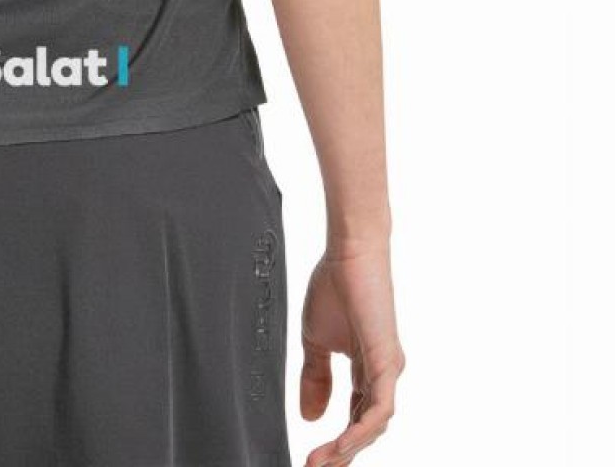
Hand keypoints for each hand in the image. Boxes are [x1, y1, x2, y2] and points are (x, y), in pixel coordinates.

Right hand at [300, 242, 404, 465]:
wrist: (348, 254)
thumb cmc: (335, 287)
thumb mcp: (315, 340)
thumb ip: (315, 377)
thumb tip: (311, 417)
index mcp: (367, 369)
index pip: (354, 417)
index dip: (335, 440)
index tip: (310, 458)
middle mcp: (383, 375)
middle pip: (365, 428)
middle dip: (341, 453)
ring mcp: (388, 371)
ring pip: (373, 425)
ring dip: (347, 448)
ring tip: (321, 462)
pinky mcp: (387, 363)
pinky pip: (378, 409)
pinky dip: (359, 431)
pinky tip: (341, 444)